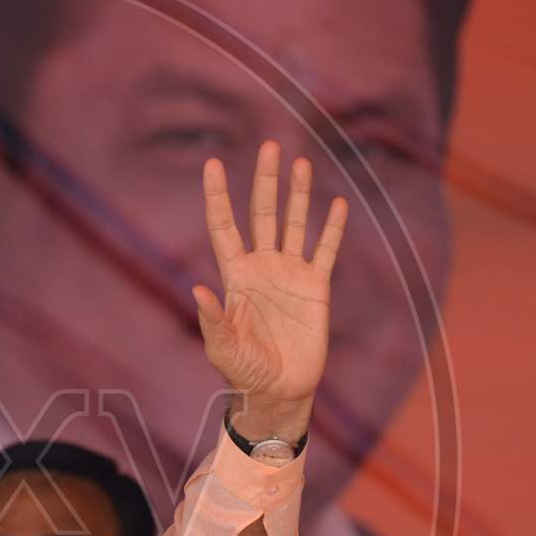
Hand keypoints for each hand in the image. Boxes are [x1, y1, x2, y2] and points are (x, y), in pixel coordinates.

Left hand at [193, 141, 346, 440]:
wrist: (279, 390)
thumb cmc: (244, 372)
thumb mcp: (222, 348)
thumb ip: (212, 320)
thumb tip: (199, 289)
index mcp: (235, 275)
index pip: (224, 226)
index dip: (217, 196)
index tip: (212, 163)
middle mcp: (262, 266)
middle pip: (262, 214)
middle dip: (264, 181)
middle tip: (269, 145)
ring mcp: (290, 274)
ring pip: (294, 223)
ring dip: (297, 193)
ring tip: (299, 162)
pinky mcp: (316, 287)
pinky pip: (324, 250)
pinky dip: (332, 228)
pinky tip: (336, 202)